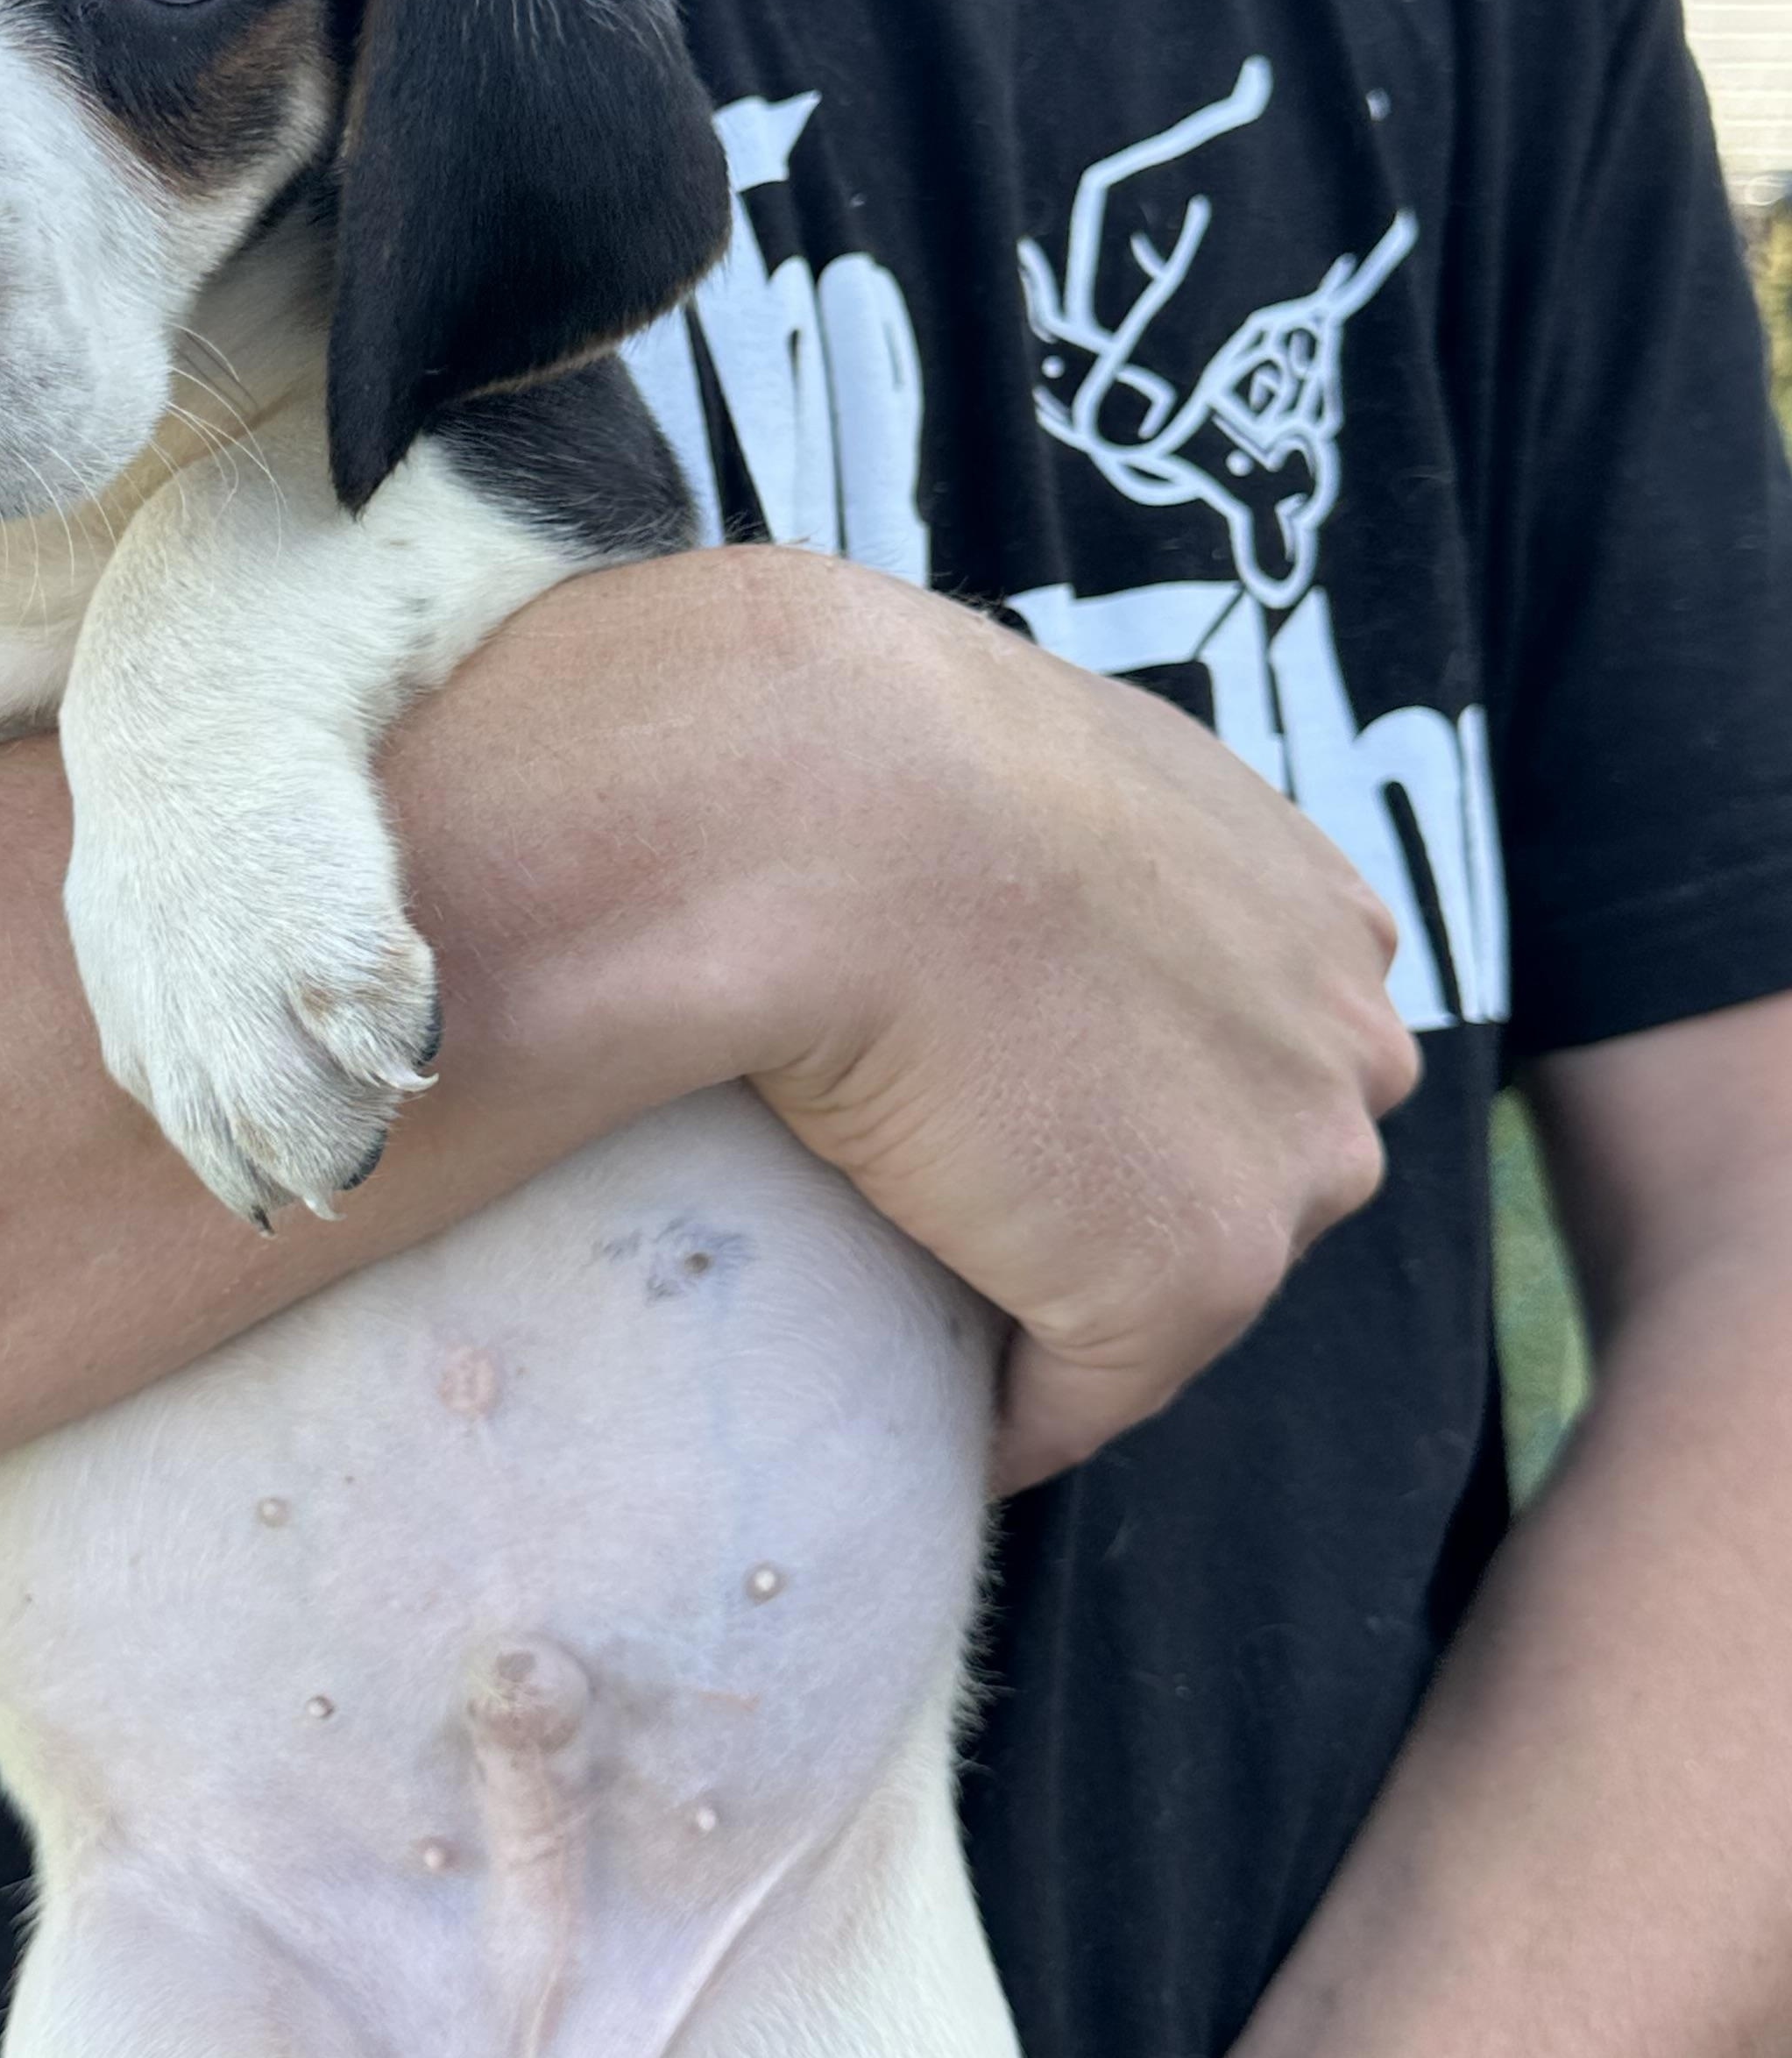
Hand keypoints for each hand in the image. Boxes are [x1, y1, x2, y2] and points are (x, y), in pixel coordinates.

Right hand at [402, 550, 1416, 1493]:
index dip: (1135, 1093)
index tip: (1017, 1109)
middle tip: (962, 1200)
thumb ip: (1087, 837)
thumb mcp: (1036, 759)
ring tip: (923, 1295)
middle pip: (1242, 1175)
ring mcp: (1280, 1167)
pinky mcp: (1181, 1284)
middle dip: (1125, 1200)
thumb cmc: (875, 750)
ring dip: (1063, 1301)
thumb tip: (989, 879)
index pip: (1257, 1055)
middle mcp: (1343, 1040)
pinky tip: (910, 1407)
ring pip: (1170, 1286)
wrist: (825, 808)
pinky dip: (997, 1418)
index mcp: (1319, 910)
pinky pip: (1076, 1398)